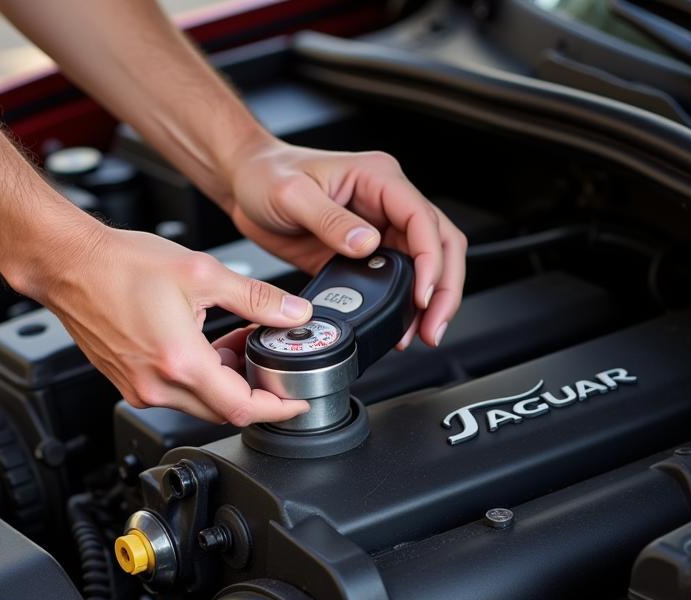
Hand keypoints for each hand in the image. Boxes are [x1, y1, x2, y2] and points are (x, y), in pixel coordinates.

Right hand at [31, 217, 312, 424]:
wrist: (68, 264)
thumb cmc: (119, 265)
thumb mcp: (201, 273)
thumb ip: (256, 298)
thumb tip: (293, 314)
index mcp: (180, 362)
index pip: (243, 408)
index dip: (277, 409)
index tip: (296, 403)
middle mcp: (158, 385)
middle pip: (225, 411)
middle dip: (254, 390)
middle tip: (265, 357)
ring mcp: (141, 389)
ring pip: (202, 405)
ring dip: (226, 383)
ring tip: (234, 341)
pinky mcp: (131, 384)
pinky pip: (177, 396)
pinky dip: (201, 379)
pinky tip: (205, 346)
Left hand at [227, 140, 466, 349]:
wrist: (246, 184)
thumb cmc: (266, 175)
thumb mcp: (292, 194)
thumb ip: (330, 220)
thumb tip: (366, 244)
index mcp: (378, 178)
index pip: (423, 220)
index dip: (431, 261)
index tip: (422, 295)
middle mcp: (386, 202)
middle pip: (440, 244)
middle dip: (444, 288)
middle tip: (433, 327)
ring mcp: (379, 229)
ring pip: (425, 265)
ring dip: (429, 301)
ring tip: (421, 334)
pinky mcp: (364, 254)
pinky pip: (396, 279)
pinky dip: (403, 304)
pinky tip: (399, 325)